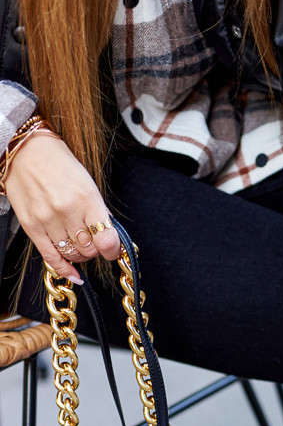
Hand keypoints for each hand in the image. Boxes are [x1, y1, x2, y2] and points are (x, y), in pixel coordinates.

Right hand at [4, 133, 120, 281]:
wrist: (25, 151)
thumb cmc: (59, 164)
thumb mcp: (87, 183)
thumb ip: (98, 211)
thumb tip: (110, 235)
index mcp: (86, 198)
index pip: (107, 240)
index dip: (113, 250)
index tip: (113, 251)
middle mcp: (67, 211)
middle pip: (90, 250)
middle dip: (95, 250)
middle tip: (93, 242)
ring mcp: (47, 220)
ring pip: (72, 255)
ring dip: (80, 256)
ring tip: (80, 246)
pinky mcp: (31, 226)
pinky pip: (51, 257)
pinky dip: (64, 269)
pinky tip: (73, 274)